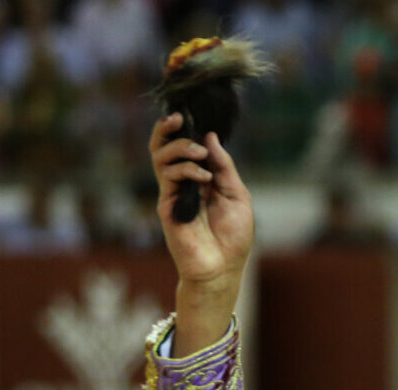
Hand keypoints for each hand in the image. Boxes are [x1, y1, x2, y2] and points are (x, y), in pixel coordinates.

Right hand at [149, 113, 253, 354]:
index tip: (195, 114)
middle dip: (168, 129)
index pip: (187, 146)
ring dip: (178, 147)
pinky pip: (167, 177)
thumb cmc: (233, 236)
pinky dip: (185, 170)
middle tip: (179, 117)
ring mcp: (172, 193)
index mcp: (201, 179)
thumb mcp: (237, 194)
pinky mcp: (166, 205)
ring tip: (198, 153)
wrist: (223, 267)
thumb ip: (224, 166)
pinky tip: (202, 177)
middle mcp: (183, 183)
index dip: (188, 129)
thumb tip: (210, 137)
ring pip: (160, 158)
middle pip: (164, 147)